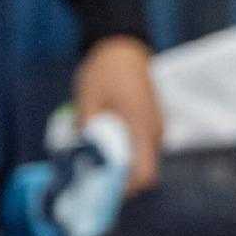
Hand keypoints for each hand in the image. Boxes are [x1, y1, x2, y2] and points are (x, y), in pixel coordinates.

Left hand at [72, 35, 161, 194]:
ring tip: (91, 160)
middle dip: (117, 180)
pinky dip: (121, 153)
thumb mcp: (88, 100)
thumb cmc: (105, 70)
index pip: (145, 175)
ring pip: (139, 160)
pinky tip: (100, 145)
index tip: (101, 190)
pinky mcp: (148, 123)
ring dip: (118, 165)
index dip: (126, 189)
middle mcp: (153, 133)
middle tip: (89, 178)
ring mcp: (154, 128)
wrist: (123, 46)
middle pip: (142, 172)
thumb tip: (82, 159)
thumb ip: (88, 131)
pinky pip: (138, 147)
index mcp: (142, 129)